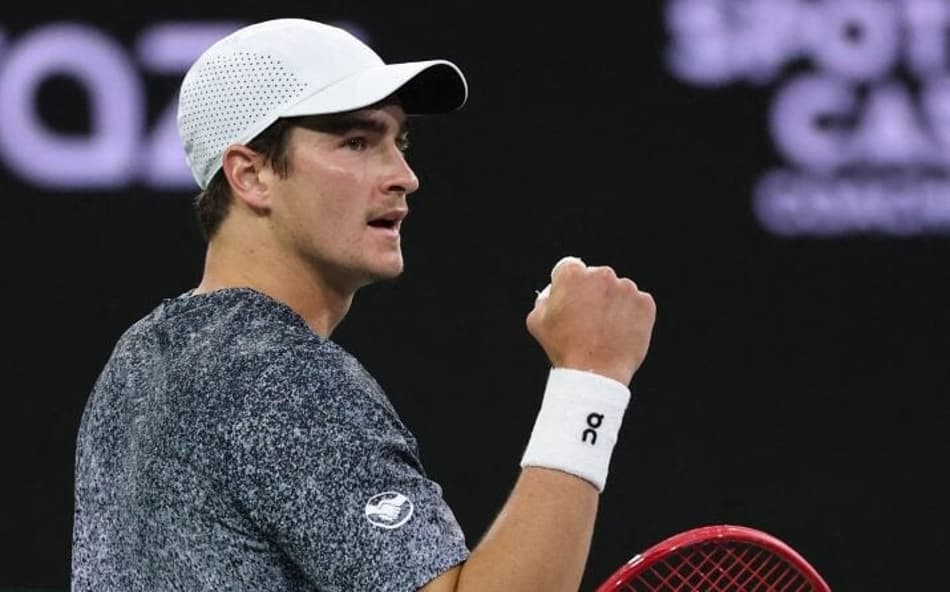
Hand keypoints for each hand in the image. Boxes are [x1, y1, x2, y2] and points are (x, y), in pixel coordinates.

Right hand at [527, 256, 655, 385]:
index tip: (572, 301)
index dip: (569, 287)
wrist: (595, 373)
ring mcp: (626, 288)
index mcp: (573, 274)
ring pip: (618, 291)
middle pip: (596, 279)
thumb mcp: (536, 321)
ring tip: (605, 330)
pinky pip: (637, 304)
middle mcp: (601, 274)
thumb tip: (554, 294)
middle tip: (588, 321)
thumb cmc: (564, 348)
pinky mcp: (645, 303)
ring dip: (613, 304)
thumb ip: (544, 299)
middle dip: (593, 294)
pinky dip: (631, 315)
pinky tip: (620, 332)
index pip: (570, 269)